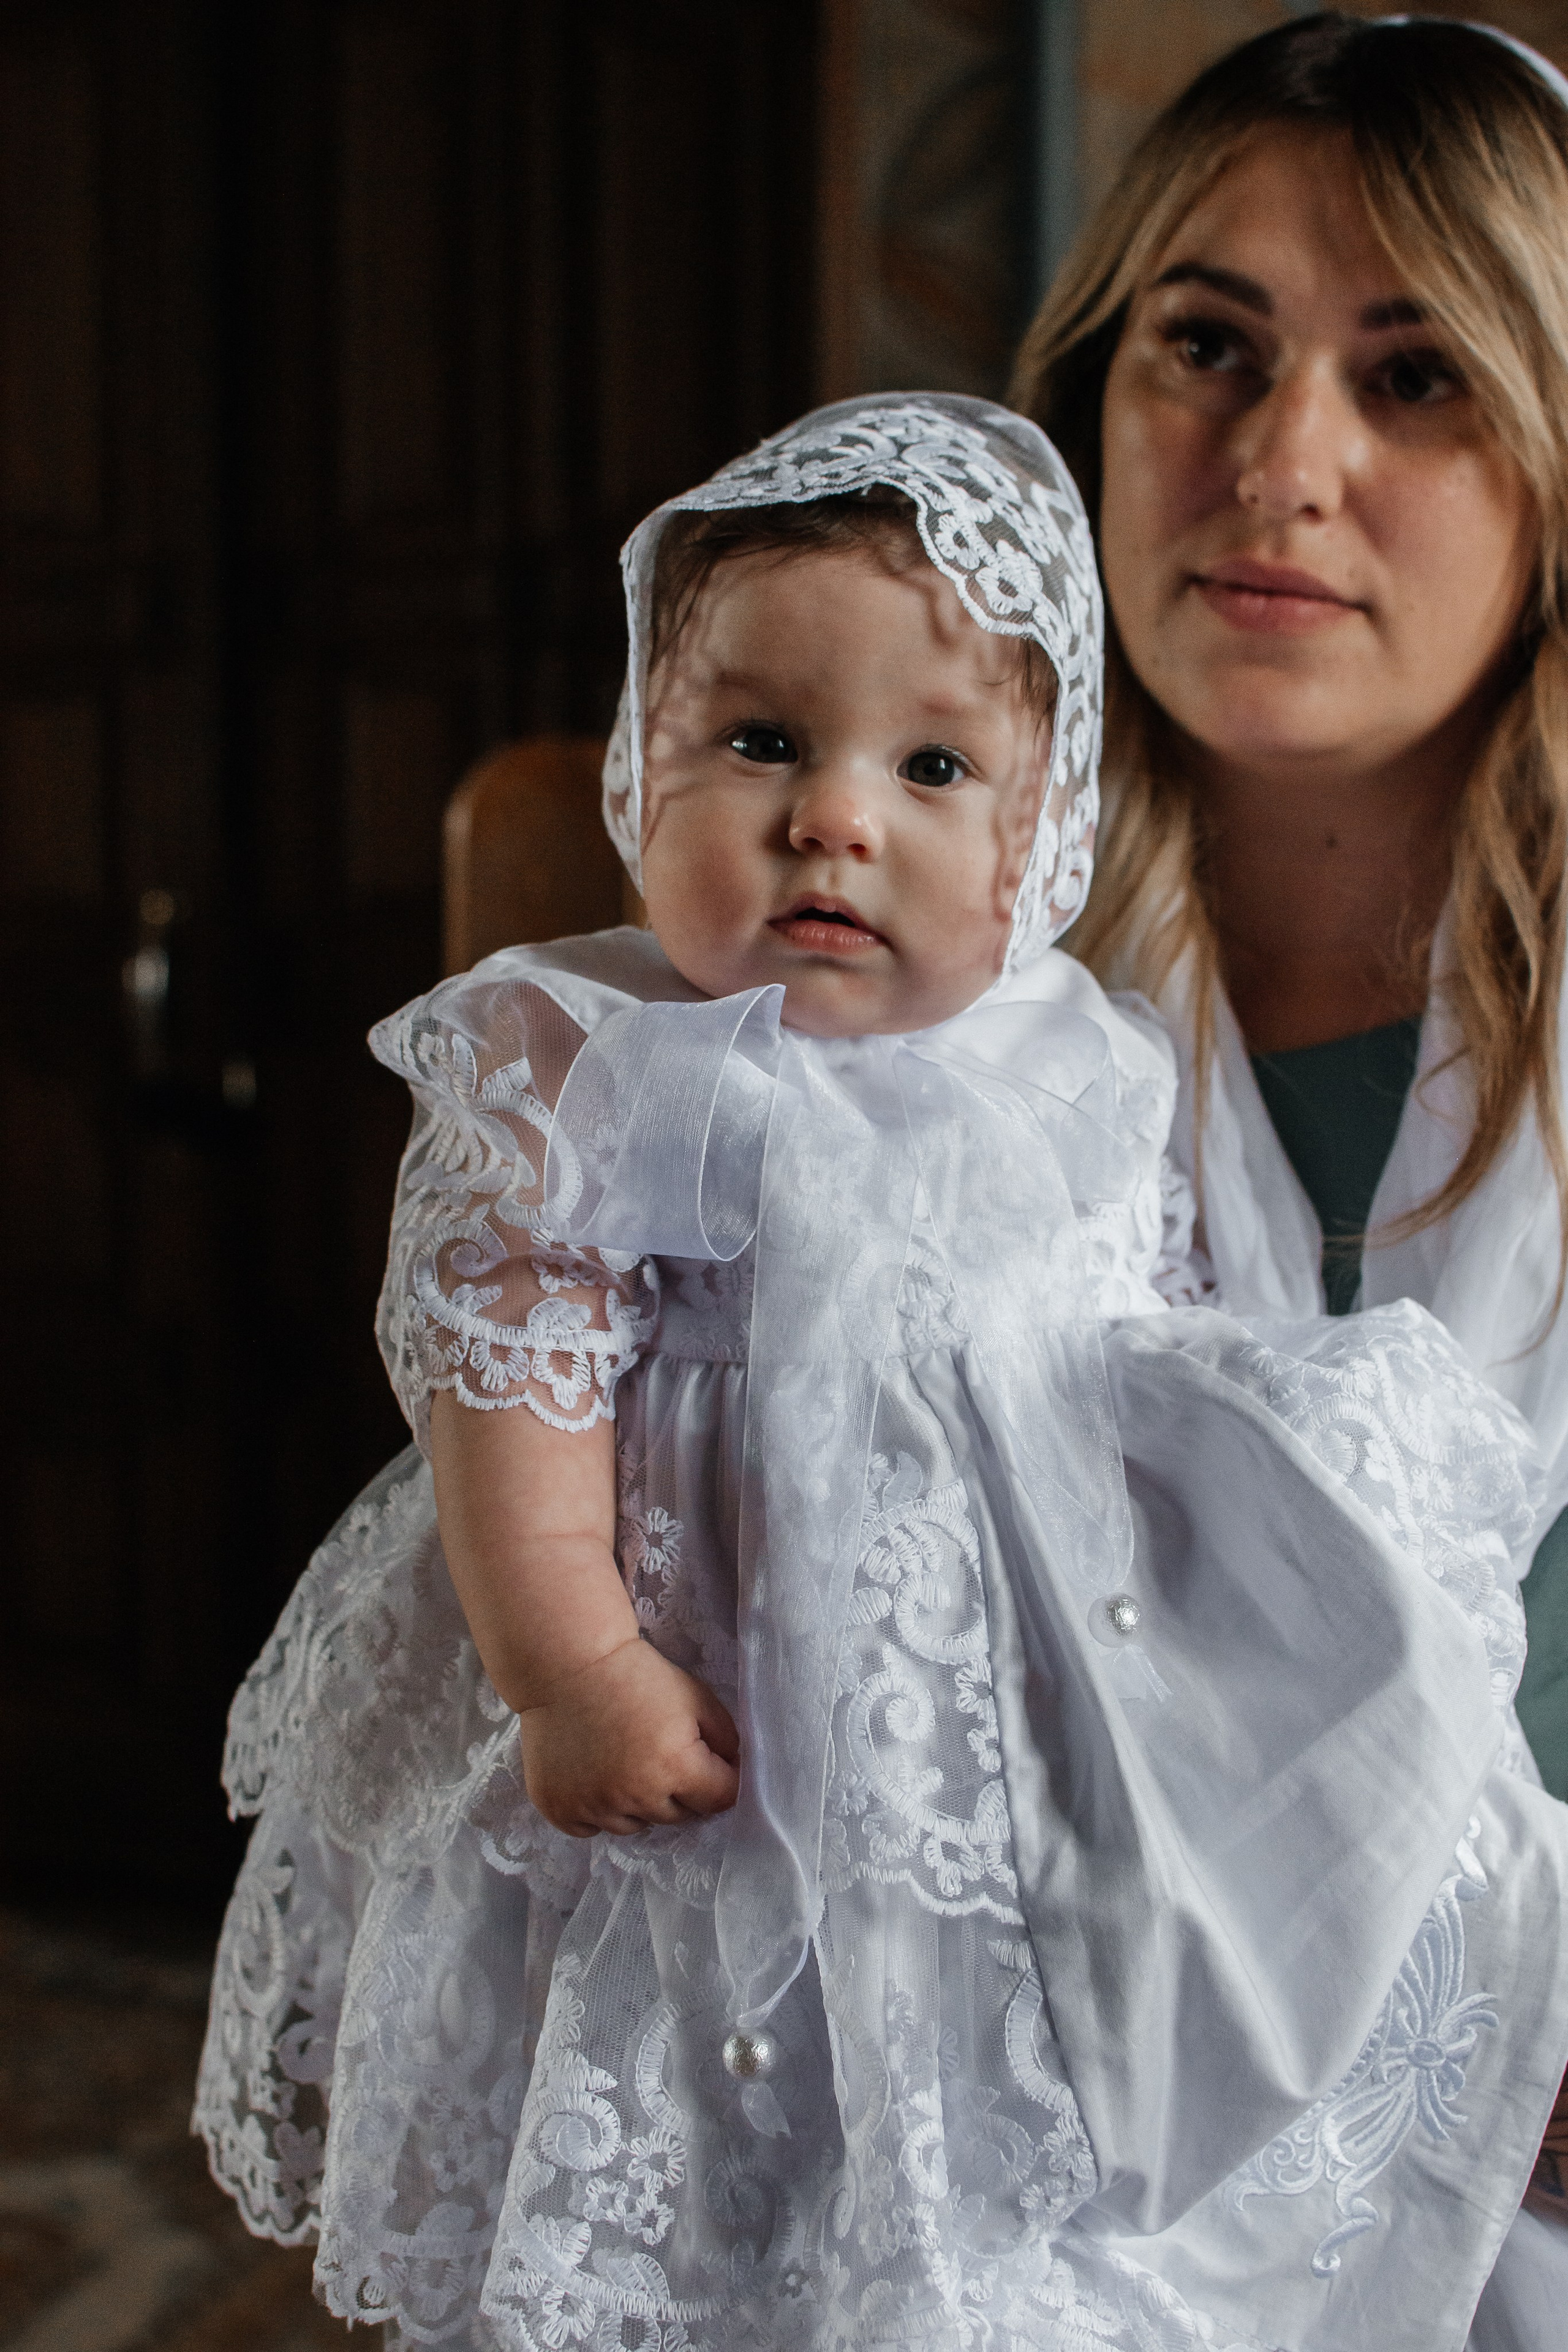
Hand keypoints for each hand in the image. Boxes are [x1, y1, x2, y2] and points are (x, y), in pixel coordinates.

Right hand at [518, 1637, 740, 1836]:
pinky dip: (598, 1810)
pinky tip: (595, 1776)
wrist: (570, 1663)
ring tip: (626, 1762)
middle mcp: (636, 1797)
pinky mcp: (560, 1810)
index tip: (709, 1763)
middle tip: (661, 1754)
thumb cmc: (638, 1675)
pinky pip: (592, 1828)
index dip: (721, 1780)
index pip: (720, 1800)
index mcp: (675, 1768)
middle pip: (678, 1816)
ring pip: (635, 1825)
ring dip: (639, 1803)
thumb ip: (726, 1738)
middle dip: (680, 1791)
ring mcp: (595, 1808)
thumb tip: (734, 1769)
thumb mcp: (696, 1696)